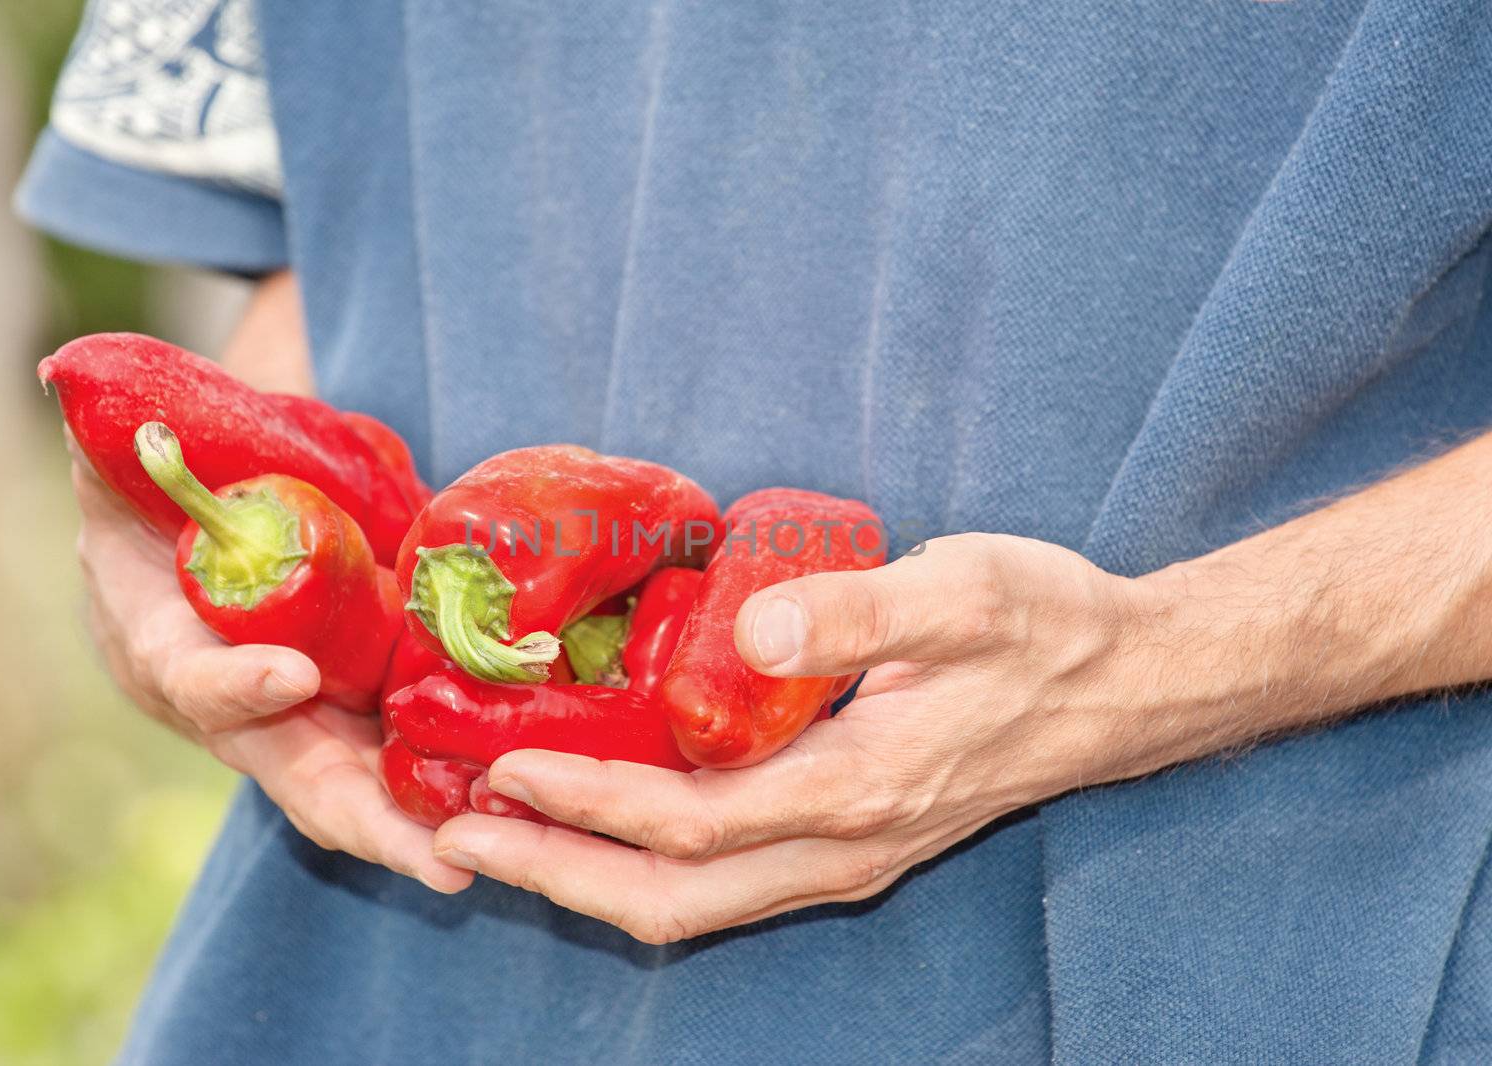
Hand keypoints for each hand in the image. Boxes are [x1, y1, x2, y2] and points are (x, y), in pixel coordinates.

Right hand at [69, 439, 470, 892]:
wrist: (213, 522)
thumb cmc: (166, 485)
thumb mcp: (127, 454)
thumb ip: (118, 436)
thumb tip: (75, 382)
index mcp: (160, 640)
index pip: (190, 676)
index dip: (233, 682)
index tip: (290, 674)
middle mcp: (229, 703)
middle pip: (292, 773)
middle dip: (360, 817)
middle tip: (433, 852)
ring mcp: (297, 719)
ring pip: (354, 787)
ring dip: (417, 824)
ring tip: (485, 848)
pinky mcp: (354, 711)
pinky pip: (398, 756)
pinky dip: (447, 782)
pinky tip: (512, 800)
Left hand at [430, 533, 1178, 941]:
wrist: (1125, 686)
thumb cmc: (1044, 627)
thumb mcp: (964, 594)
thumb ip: (860, 613)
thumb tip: (751, 628)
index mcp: (858, 790)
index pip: (690, 822)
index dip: (587, 803)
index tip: (502, 765)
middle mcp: (844, 846)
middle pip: (674, 899)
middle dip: (558, 874)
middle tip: (458, 837)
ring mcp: (847, 855)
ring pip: (697, 904)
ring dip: (592, 880)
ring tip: (503, 838)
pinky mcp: (850, 839)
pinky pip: (726, 879)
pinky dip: (647, 864)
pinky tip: (604, 818)